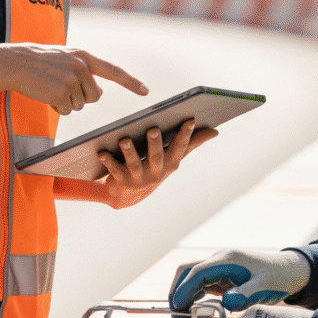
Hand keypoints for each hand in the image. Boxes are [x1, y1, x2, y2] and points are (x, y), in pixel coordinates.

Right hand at [0, 44, 147, 114]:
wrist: (13, 63)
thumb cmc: (39, 63)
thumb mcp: (65, 61)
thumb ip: (85, 73)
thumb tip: (100, 94)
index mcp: (85, 57)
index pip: (113, 71)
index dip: (130, 82)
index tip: (145, 91)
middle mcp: (81, 67)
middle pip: (94, 97)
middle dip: (79, 97)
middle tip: (60, 85)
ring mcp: (71, 80)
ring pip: (79, 105)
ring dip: (65, 102)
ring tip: (49, 86)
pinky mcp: (60, 93)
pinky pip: (65, 110)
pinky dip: (55, 107)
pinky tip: (44, 93)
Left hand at [96, 119, 218, 208]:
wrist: (126, 197)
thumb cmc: (153, 170)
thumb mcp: (172, 159)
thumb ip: (191, 144)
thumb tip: (215, 131)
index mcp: (169, 165)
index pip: (179, 148)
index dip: (185, 136)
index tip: (189, 120)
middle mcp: (156, 173)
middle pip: (157, 157)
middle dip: (155, 144)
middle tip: (153, 129)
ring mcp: (138, 179)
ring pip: (134, 164)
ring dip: (129, 151)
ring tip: (124, 139)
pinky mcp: (121, 182)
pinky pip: (114, 170)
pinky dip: (108, 161)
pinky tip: (102, 151)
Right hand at [169, 248, 310, 312]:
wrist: (290, 270)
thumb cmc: (278, 278)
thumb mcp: (264, 288)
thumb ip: (245, 295)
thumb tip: (225, 303)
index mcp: (228, 260)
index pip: (197, 272)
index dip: (184, 289)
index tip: (178, 307)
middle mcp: (220, 259)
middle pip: (188, 270)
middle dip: (178, 290)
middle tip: (176, 314)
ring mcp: (220, 266)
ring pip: (192, 275)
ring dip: (184, 292)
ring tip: (182, 315)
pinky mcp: (222, 274)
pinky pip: (202, 282)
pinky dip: (193, 294)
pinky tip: (194, 309)